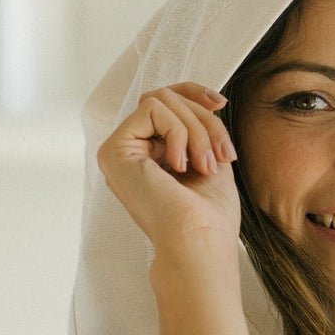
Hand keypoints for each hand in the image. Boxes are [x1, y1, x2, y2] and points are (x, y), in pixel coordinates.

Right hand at [96, 82, 242, 257]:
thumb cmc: (210, 215)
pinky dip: (178, 132)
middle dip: (204, 119)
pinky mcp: (114, 150)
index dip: (193, 93)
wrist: (200, 241)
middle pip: (166, 98)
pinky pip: (152, 108)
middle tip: (220, 156)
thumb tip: (204, 99)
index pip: (164, 102)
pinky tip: (180, 165)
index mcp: (150, 155)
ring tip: (204, 165)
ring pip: (160, 100)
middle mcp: (131, 152)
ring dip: (196, 128)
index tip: (221, 104)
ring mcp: (119, 152)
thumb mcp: (210, 156)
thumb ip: (198, 127)